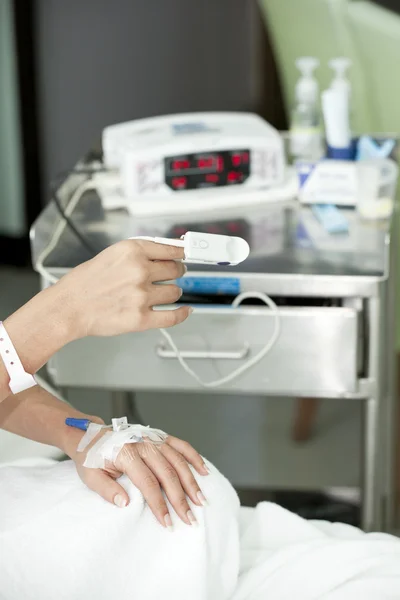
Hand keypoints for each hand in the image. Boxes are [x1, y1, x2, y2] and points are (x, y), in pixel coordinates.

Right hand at [56, 239, 190, 338]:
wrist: (68, 307)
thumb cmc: (85, 282)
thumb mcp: (112, 255)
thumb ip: (140, 253)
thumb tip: (167, 251)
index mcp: (132, 251)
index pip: (171, 249)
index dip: (181, 253)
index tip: (185, 255)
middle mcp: (139, 271)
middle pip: (175, 270)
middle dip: (176, 272)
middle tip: (172, 274)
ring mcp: (141, 296)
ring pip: (174, 292)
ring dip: (172, 292)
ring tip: (161, 293)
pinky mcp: (141, 318)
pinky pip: (173, 316)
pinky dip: (182, 314)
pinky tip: (186, 310)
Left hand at [74, 435, 208, 527]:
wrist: (91, 435)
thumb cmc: (91, 458)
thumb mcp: (90, 476)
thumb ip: (107, 489)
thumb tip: (125, 503)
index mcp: (126, 454)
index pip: (148, 483)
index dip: (159, 504)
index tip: (167, 522)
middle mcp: (143, 444)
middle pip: (167, 473)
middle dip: (180, 498)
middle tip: (190, 518)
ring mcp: (153, 439)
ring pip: (178, 460)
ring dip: (191, 481)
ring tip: (201, 500)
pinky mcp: (159, 436)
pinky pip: (181, 445)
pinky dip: (194, 457)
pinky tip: (204, 471)